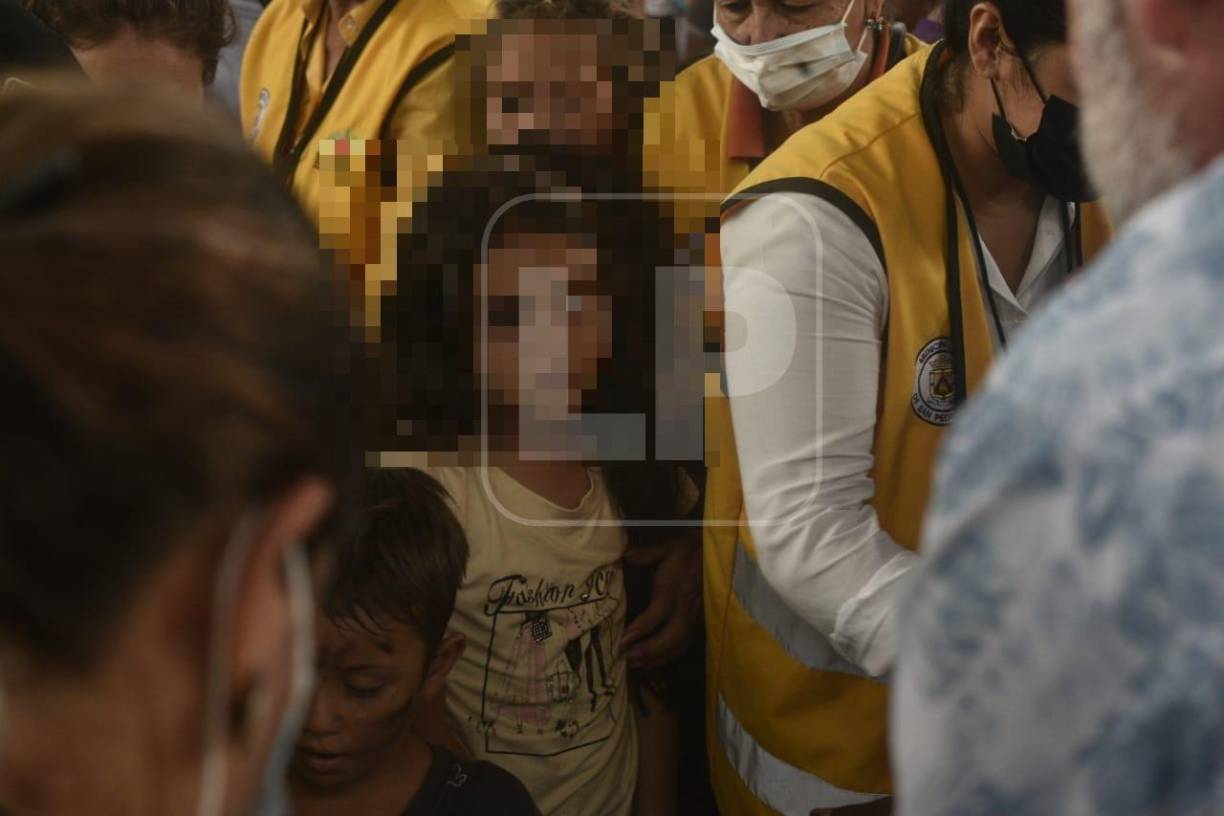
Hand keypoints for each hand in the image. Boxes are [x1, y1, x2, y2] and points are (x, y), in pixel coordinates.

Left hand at [621, 536, 701, 670]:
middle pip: (673, 633)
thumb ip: (645, 554)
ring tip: (636, 665)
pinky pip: (685, 644)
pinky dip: (669, 657)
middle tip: (628, 657)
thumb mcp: (665, 547)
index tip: (625, 639)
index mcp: (675, 586)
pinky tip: (652, 663)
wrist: (712, 554)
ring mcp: (694, 615)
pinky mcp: (698, 622)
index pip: (659, 611)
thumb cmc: (685, 552)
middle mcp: (686, 604)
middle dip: (650, 649)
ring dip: (659, 657)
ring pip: (681, 643)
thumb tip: (626, 555)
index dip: (643, 627)